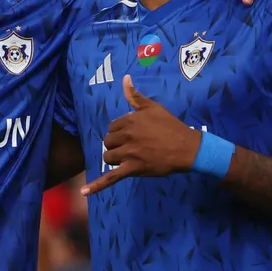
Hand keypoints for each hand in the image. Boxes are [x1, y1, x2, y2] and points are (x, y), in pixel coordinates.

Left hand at [81, 75, 201, 195]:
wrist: (187, 148)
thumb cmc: (171, 126)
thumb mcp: (153, 107)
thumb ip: (135, 96)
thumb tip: (125, 79)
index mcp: (130, 120)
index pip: (112, 127)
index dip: (121, 132)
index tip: (133, 135)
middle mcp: (127, 135)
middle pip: (108, 141)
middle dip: (116, 144)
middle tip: (132, 146)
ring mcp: (129, 153)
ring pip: (108, 156)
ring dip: (114, 157)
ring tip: (128, 158)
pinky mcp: (133, 169)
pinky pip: (111, 177)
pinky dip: (97, 185)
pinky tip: (84, 192)